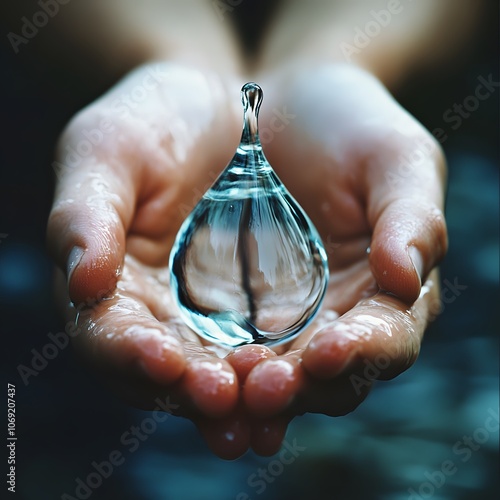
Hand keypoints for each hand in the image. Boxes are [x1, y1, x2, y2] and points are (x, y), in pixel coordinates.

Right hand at [47, 63, 286, 458]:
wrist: (226, 104)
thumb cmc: (153, 121)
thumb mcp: (108, 148)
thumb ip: (86, 212)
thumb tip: (82, 281)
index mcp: (115, 289)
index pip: (112, 342)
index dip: (128, 357)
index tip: (160, 361)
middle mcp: (170, 318)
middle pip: (178, 379)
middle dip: (199, 392)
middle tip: (225, 397)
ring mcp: (227, 318)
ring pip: (237, 377)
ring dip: (255, 395)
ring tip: (274, 395)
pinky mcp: (280, 307)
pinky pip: (291, 346)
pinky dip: (303, 362)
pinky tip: (321, 364)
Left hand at [232, 64, 446, 425]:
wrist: (286, 107)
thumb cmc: (351, 128)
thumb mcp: (396, 156)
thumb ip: (412, 215)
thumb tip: (405, 277)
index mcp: (385, 291)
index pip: (384, 340)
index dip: (365, 353)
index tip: (330, 353)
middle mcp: (333, 317)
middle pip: (321, 379)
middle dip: (294, 389)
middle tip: (261, 391)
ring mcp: (278, 317)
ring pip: (265, 376)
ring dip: (242, 394)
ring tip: (217, 393)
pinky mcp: (226, 307)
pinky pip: (214, 346)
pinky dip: (200, 365)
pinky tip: (178, 370)